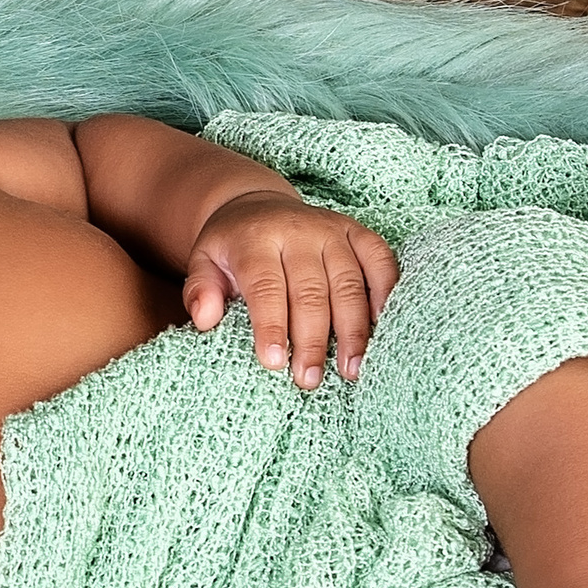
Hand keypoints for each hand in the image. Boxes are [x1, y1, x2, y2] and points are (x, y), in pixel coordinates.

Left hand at [182, 188, 399, 385]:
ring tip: (351, 370)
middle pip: (311, 291)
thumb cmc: (231, 248)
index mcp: (256, 239)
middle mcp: (299, 230)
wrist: (256, 206)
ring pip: (349, 282)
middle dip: (312, 340)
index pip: (266, 286)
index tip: (274, 364)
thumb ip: (200, 290)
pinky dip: (387, 294)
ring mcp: (332, 229)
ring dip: (353, 330)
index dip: (270, 325)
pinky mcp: (357, 232)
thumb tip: (204, 320)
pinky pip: (381, 260)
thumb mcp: (203, 262)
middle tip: (309, 380)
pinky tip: (383, 329)